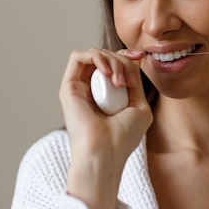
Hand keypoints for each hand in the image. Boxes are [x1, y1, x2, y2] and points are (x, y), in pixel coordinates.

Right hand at [59, 48, 152, 208]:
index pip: (114, 63)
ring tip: (120, 82)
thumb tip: (134, 59)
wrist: (105, 153)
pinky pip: (78, 57)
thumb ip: (134, 81)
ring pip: (95, 55)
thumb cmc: (123, 137)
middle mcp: (91, 89)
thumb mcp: (138, 105)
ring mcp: (79, 87)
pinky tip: (107, 72)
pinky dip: (96, 57)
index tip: (140, 57)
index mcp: (107, 94)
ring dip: (112, 61)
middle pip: (107, 57)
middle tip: (129, 83)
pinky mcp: (69, 87)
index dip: (126, 56)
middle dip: (122, 62)